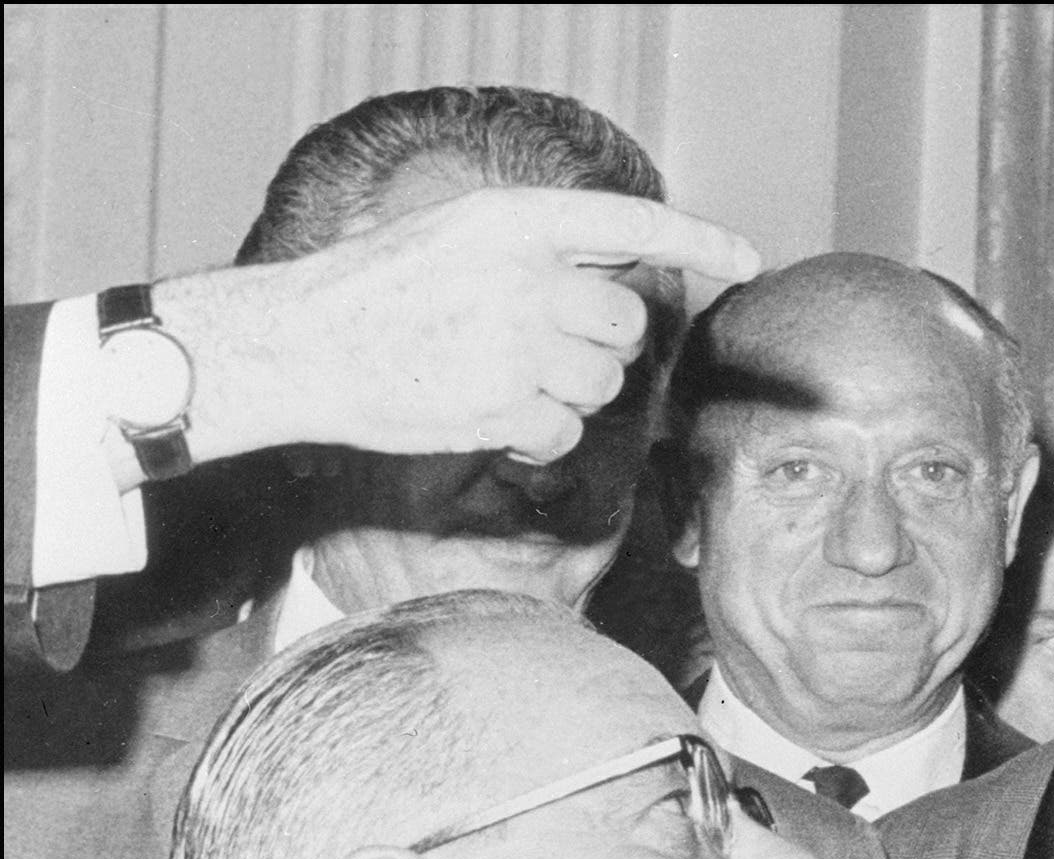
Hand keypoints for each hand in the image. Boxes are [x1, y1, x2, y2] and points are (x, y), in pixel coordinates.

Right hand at [166, 187, 760, 466]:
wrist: (302, 344)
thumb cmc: (381, 292)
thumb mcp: (457, 235)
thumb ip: (538, 249)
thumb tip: (620, 274)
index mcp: (513, 221)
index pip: (632, 223)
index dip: (699, 239)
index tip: (745, 258)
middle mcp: (526, 277)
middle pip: (628, 320)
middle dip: (605, 341)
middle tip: (548, 344)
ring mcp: (518, 345)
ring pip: (605, 382)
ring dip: (571, 391)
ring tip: (504, 375)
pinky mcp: (506, 408)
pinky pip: (568, 434)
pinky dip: (539, 437)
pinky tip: (492, 415)